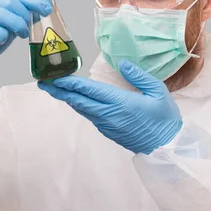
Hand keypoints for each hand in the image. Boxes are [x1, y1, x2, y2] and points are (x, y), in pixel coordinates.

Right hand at [0, 0, 51, 87]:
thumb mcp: (6, 25)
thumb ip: (19, 16)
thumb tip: (42, 10)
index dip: (33, 0)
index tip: (47, 9)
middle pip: (10, 1)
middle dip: (25, 15)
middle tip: (27, 29)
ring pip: (2, 14)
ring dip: (17, 25)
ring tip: (20, 35)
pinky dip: (1, 35)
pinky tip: (0, 40)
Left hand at [38, 59, 182, 153]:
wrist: (166, 147)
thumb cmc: (165, 118)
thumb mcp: (158, 91)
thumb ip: (138, 76)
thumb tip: (122, 64)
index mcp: (120, 103)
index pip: (90, 91)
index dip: (71, 83)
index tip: (55, 77)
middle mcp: (109, 114)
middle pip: (79, 101)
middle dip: (60, 91)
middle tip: (44, 82)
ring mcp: (107, 125)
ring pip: (82, 109)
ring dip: (68, 99)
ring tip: (54, 89)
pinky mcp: (108, 131)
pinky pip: (90, 116)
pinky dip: (80, 106)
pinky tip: (75, 100)